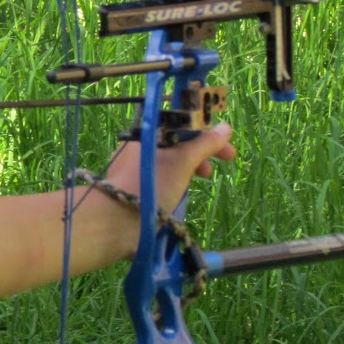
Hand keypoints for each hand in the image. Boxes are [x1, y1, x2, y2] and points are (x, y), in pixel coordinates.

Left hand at [106, 122, 237, 209]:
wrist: (117, 219)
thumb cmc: (152, 183)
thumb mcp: (184, 161)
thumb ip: (205, 144)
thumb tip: (225, 127)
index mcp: (150, 132)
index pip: (184, 124)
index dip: (208, 132)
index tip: (226, 144)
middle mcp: (142, 145)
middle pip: (179, 142)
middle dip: (203, 150)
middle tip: (225, 160)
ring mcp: (137, 166)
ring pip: (171, 160)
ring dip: (192, 165)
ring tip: (204, 178)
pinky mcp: (136, 186)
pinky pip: (162, 175)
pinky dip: (178, 178)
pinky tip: (183, 190)